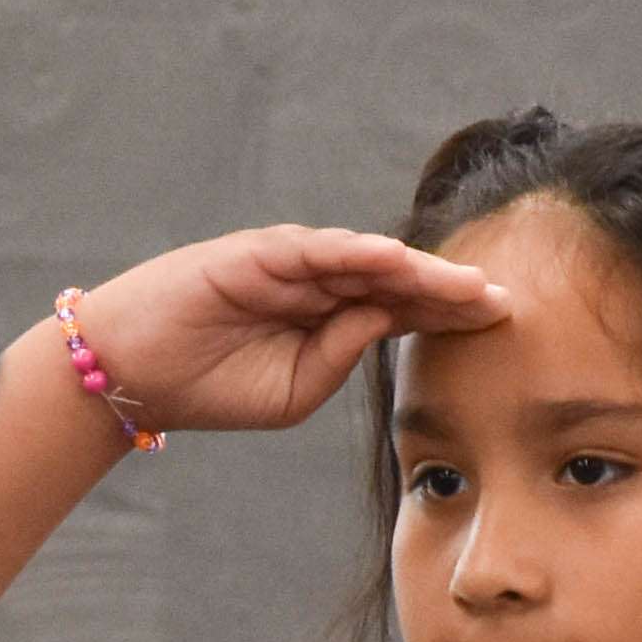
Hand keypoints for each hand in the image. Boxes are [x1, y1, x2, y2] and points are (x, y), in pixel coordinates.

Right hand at [64, 225, 509, 434]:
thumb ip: (342, 357)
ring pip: (367, 261)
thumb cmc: (212, 386)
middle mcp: (318, 283)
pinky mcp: (258, 253)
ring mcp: (291, 265)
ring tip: (466, 283)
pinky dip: (356, 253)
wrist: (137, 378)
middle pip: (398, 280)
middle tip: (505, 299)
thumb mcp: (296, 390)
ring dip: (418, 270)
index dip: (450, 313)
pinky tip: (396, 261)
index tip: (501, 321)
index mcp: (330, 319)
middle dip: (450, 289)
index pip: (402, 309)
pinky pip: (316, 250)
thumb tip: (384, 317)